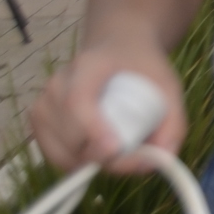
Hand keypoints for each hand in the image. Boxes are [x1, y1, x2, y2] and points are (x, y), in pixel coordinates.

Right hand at [31, 42, 184, 175]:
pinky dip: (80, 163)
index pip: (77, 101)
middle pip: (69, 135)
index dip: (93, 129)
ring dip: (93, 162)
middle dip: (102, 155)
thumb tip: (162, 159)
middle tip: (135, 155)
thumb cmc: (143, 70)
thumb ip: (174, 123)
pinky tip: (101, 149)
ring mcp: (43, 104)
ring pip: (62, 153)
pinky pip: (56, 157)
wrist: (117, 50)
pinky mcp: (39, 124)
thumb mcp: (169, 87)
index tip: (116, 149)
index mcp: (89, 66)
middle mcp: (57, 84)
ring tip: (119, 146)